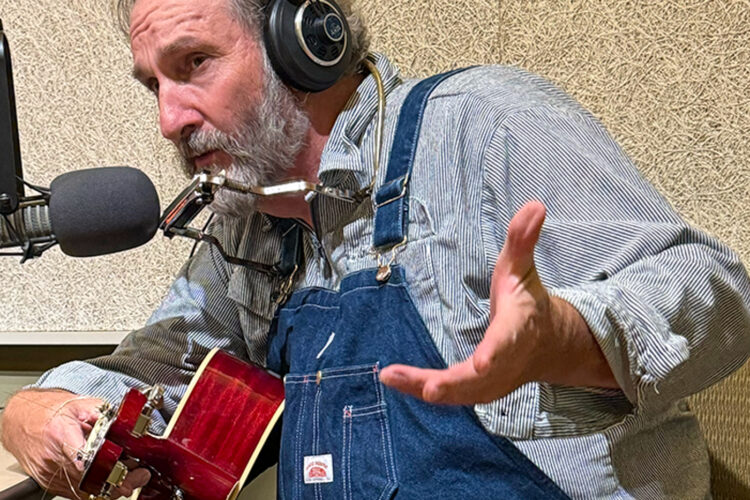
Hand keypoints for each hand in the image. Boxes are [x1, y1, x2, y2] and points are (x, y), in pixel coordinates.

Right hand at [1, 389, 150, 498]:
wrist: (20, 419)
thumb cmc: (49, 410)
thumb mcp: (80, 404)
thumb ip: (105, 414)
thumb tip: (128, 421)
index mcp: (61, 433)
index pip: (84, 458)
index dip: (106, 467)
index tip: (127, 469)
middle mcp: (53, 456)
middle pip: (88, 478)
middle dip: (116, 480)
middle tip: (138, 477)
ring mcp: (49, 472)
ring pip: (82, 489)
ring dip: (108, 487)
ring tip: (130, 479)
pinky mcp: (48, 481)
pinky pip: (74, 491)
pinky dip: (93, 488)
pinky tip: (109, 481)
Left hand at [380, 201, 615, 404]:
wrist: (547, 344)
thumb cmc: (527, 301)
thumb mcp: (522, 268)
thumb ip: (523, 240)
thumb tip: (535, 205)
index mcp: (518, 327)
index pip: (508, 340)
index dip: (496, 352)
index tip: (482, 363)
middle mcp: (506, 360)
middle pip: (480, 377)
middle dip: (454, 383)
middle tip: (427, 388)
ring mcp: (493, 380)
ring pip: (461, 391)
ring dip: (427, 388)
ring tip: (393, 377)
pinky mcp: (478, 389)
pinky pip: (451, 394)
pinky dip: (422, 389)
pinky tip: (394, 381)